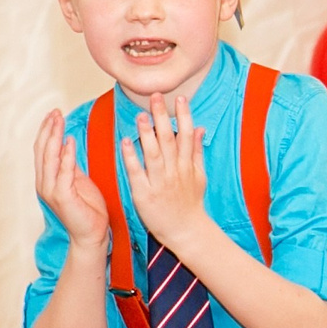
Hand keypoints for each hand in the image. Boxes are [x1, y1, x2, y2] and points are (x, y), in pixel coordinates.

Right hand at [32, 109, 108, 246]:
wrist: (92, 235)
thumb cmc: (88, 209)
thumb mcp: (79, 182)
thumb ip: (71, 166)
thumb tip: (68, 145)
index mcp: (47, 179)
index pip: (43, 150)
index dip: (46, 131)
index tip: (54, 114)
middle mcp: (44, 183)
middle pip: (42, 150)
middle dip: (48, 129)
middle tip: (55, 111)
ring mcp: (50, 190)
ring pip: (49, 157)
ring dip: (54, 136)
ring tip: (59, 120)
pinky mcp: (61, 196)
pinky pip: (63, 171)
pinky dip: (66, 155)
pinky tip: (70, 141)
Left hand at [120, 95, 215, 251]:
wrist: (186, 231)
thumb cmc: (191, 203)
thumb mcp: (200, 176)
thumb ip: (197, 151)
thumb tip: (200, 128)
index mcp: (188, 166)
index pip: (187, 136)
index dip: (184, 116)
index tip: (180, 98)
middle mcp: (175, 171)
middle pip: (170, 140)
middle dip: (163, 117)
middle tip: (156, 96)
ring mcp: (160, 182)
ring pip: (154, 154)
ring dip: (147, 134)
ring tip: (141, 115)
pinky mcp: (145, 194)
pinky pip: (137, 173)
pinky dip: (131, 157)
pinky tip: (126, 142)